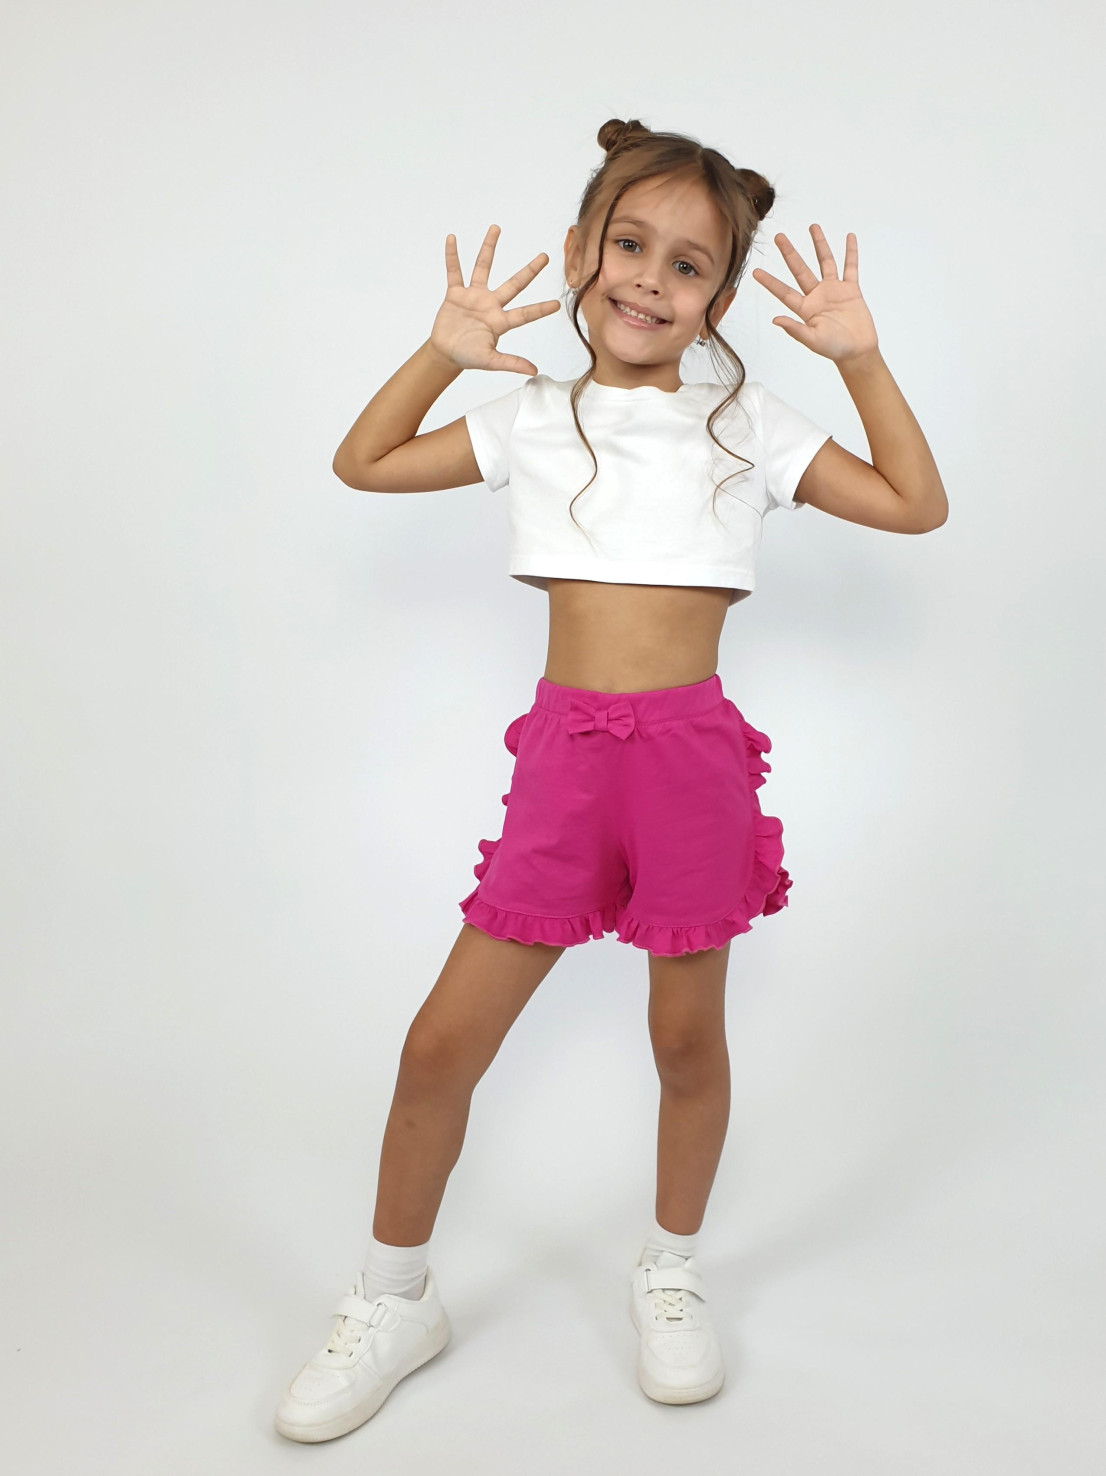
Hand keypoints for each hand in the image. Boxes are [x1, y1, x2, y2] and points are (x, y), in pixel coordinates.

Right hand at [429, 224, 560, 375]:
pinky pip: (454, 272)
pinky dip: (452, 257)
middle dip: (530, 271)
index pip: (524, 314)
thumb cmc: (468, 357)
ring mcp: (473, 296)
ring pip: (483, 268)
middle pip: (514, 284)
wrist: (446, 353)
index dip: (539, 310)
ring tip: (496, 228)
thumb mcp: (490, 361)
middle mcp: (491, 304)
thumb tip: (534, 371)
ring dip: (489, 248)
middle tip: (545, 256)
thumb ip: (511, 363)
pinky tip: (452, 239)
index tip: (556, 304)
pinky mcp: (456, 293)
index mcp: (500, 321)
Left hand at [752, 227, 877, 364]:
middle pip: (800, 269)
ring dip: (819, 244)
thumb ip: (795, 329)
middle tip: (778, 237)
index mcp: (805, 308)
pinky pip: (850, 267)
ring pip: (825, 262)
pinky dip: (850, 253)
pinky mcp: (850, 290)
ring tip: (812, 226)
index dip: (770, 282)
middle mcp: (817, 296)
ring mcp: (833, 290)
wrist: (857, 351)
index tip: (756, 271)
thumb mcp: (813, 340)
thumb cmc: (834, 349)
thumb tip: (775, 320)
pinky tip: (849, 237)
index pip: (783, 292)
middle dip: (790, 253)